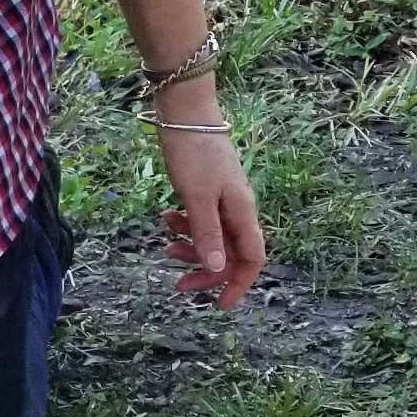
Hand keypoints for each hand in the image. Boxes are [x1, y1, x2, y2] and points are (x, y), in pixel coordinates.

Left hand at [148, 81, 265, 308]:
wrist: (184, 110)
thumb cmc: (192, 152)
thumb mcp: (196, 198)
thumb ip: (207, 233)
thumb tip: (218, 268)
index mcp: (243, 211)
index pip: (252, 259)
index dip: (237, 284)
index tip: (218, 305)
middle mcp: (238, 206)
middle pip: (230, 252)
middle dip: (205, 271)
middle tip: (177, 284)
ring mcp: (223, 196)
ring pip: (213, 236)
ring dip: (191, 246)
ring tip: (164, 245)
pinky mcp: (207, 187)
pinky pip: (201, 217)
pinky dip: (184, 223)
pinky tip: (165, 216)